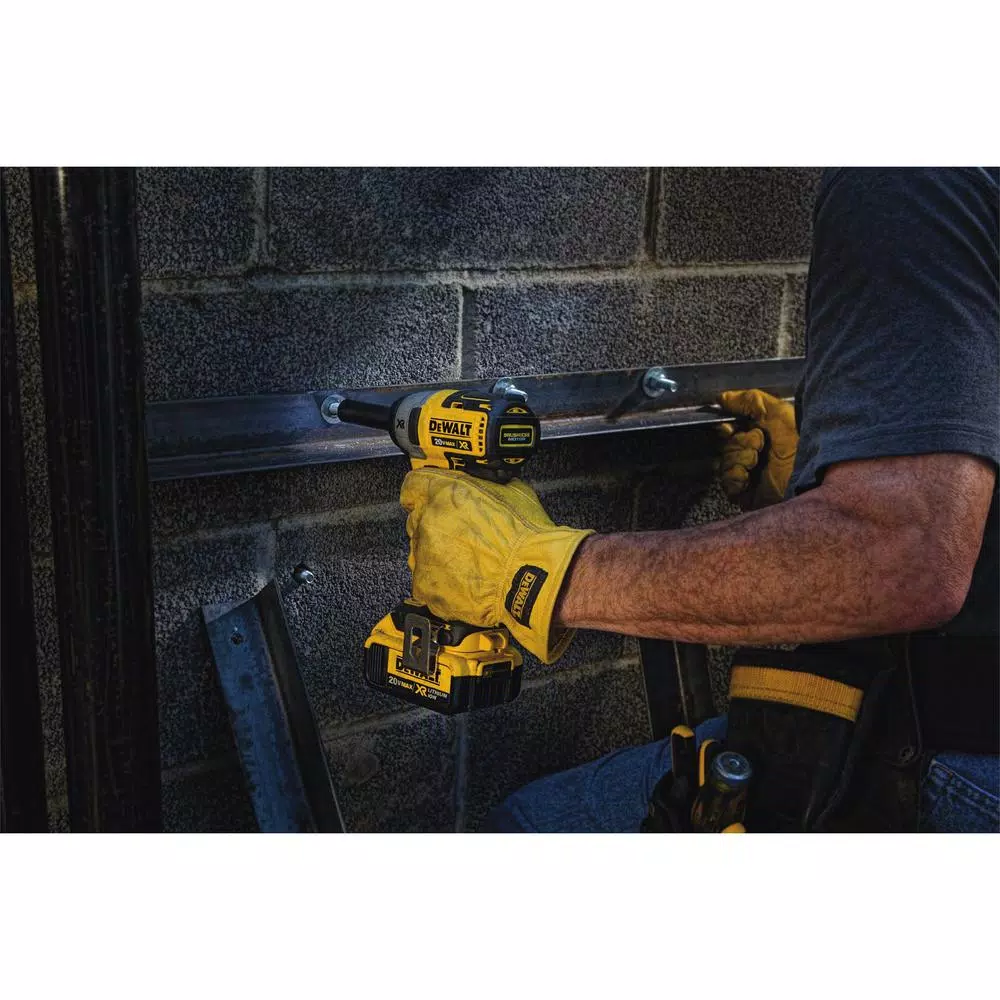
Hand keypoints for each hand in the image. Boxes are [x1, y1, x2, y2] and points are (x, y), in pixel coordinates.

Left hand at [399, 468, 593, 663]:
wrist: (533, 577)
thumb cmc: (527, 536)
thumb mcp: (511, 491)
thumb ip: (484, 485)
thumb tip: (482, 484)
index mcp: (445, 491)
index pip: (414, 486)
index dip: (423, 494)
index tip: (428, 501)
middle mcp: (428, 520)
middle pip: (418, 521)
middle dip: (437, 528)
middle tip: (464, 540)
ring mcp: (423, 555)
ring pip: (420, 553)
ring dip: (438, 557)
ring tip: (468, 566)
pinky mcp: (426, 586)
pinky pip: (426, 583)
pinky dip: (441, 585)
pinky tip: (464, 585)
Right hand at [716, 389, 797, 508]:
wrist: (811, 475)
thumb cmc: (802, 443)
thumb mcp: (779, 412)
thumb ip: (750, 400)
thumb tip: (723, 397)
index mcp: (761, 433)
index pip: (731, 427)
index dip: (727, 425)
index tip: (731, 426)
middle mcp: (754, 452)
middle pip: (725, 444)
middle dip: (739, 443)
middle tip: (759, 444)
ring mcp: (750, 473)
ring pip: (723, 463)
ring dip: (738, 459)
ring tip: (757, 462)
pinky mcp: (747, 492)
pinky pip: (727, 483)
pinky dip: (736, 477)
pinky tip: (749, 477)